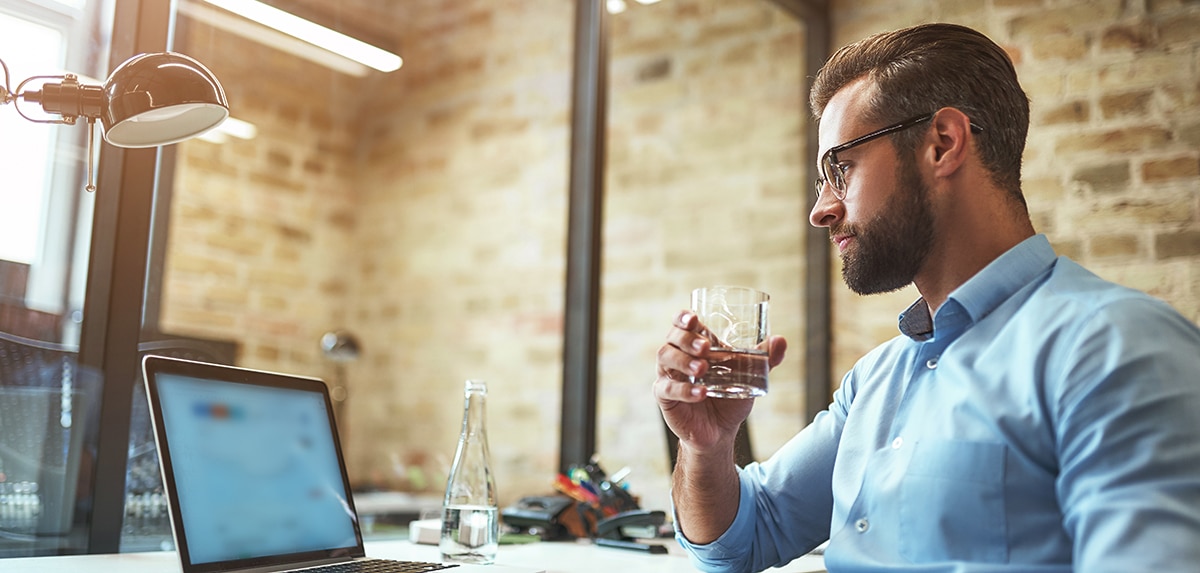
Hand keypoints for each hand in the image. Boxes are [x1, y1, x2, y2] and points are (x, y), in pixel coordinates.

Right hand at [655, 310, 786, 453]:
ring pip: (664, 357)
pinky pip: (668, 388)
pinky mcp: (665, 397)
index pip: (681, 324)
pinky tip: (701, 392)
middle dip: (687, 339)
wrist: (721, 430)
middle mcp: (677, 356)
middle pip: (672, 338)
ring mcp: (669, 376)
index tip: (694, 319)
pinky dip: (685, 389)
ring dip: (683, 360)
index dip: (684, 318)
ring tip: (703, 368)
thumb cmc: (730, 398)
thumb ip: (763, 358)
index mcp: (693, 345)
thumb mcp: (749, 375)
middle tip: (706, 347)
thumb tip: (780, 340)